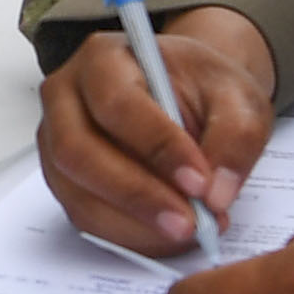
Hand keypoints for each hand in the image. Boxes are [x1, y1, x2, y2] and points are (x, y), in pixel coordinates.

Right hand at [38, 10, 277, 254]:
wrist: (185, 96)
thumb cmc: (203, 89)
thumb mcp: (238, 97)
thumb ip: (236, 137)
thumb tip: (216, 194)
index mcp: (104, 58)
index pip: (117, 104)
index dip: (157, 147)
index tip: (200, 183)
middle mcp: (65, 97)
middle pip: (79, 152)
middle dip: (138, 196)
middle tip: (190, 223)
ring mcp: (56, 141)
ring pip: (77, 192)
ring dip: (134, 224)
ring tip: (189, 231)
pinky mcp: (63, 179)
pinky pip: (84, 216)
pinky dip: (129, 235)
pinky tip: (168, 235)